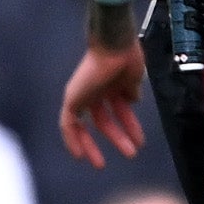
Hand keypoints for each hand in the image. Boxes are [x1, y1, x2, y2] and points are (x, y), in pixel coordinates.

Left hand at [60, 34, 148, 165]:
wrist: (113, 43)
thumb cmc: (126, 56)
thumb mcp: (133, 78)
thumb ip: (131, 91)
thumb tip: (133, 102)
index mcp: (112, 84)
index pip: (117, 109)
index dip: (125, 125)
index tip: (134, 138)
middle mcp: (96, 89)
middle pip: (105, 119)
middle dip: (119, 136)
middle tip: (131, 152)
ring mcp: (83, 94)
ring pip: (90, 124)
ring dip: (102, 142)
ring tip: (109, 161)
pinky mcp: (72, 99)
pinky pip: (69, 125)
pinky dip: (73, 140)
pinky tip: (81, 156)